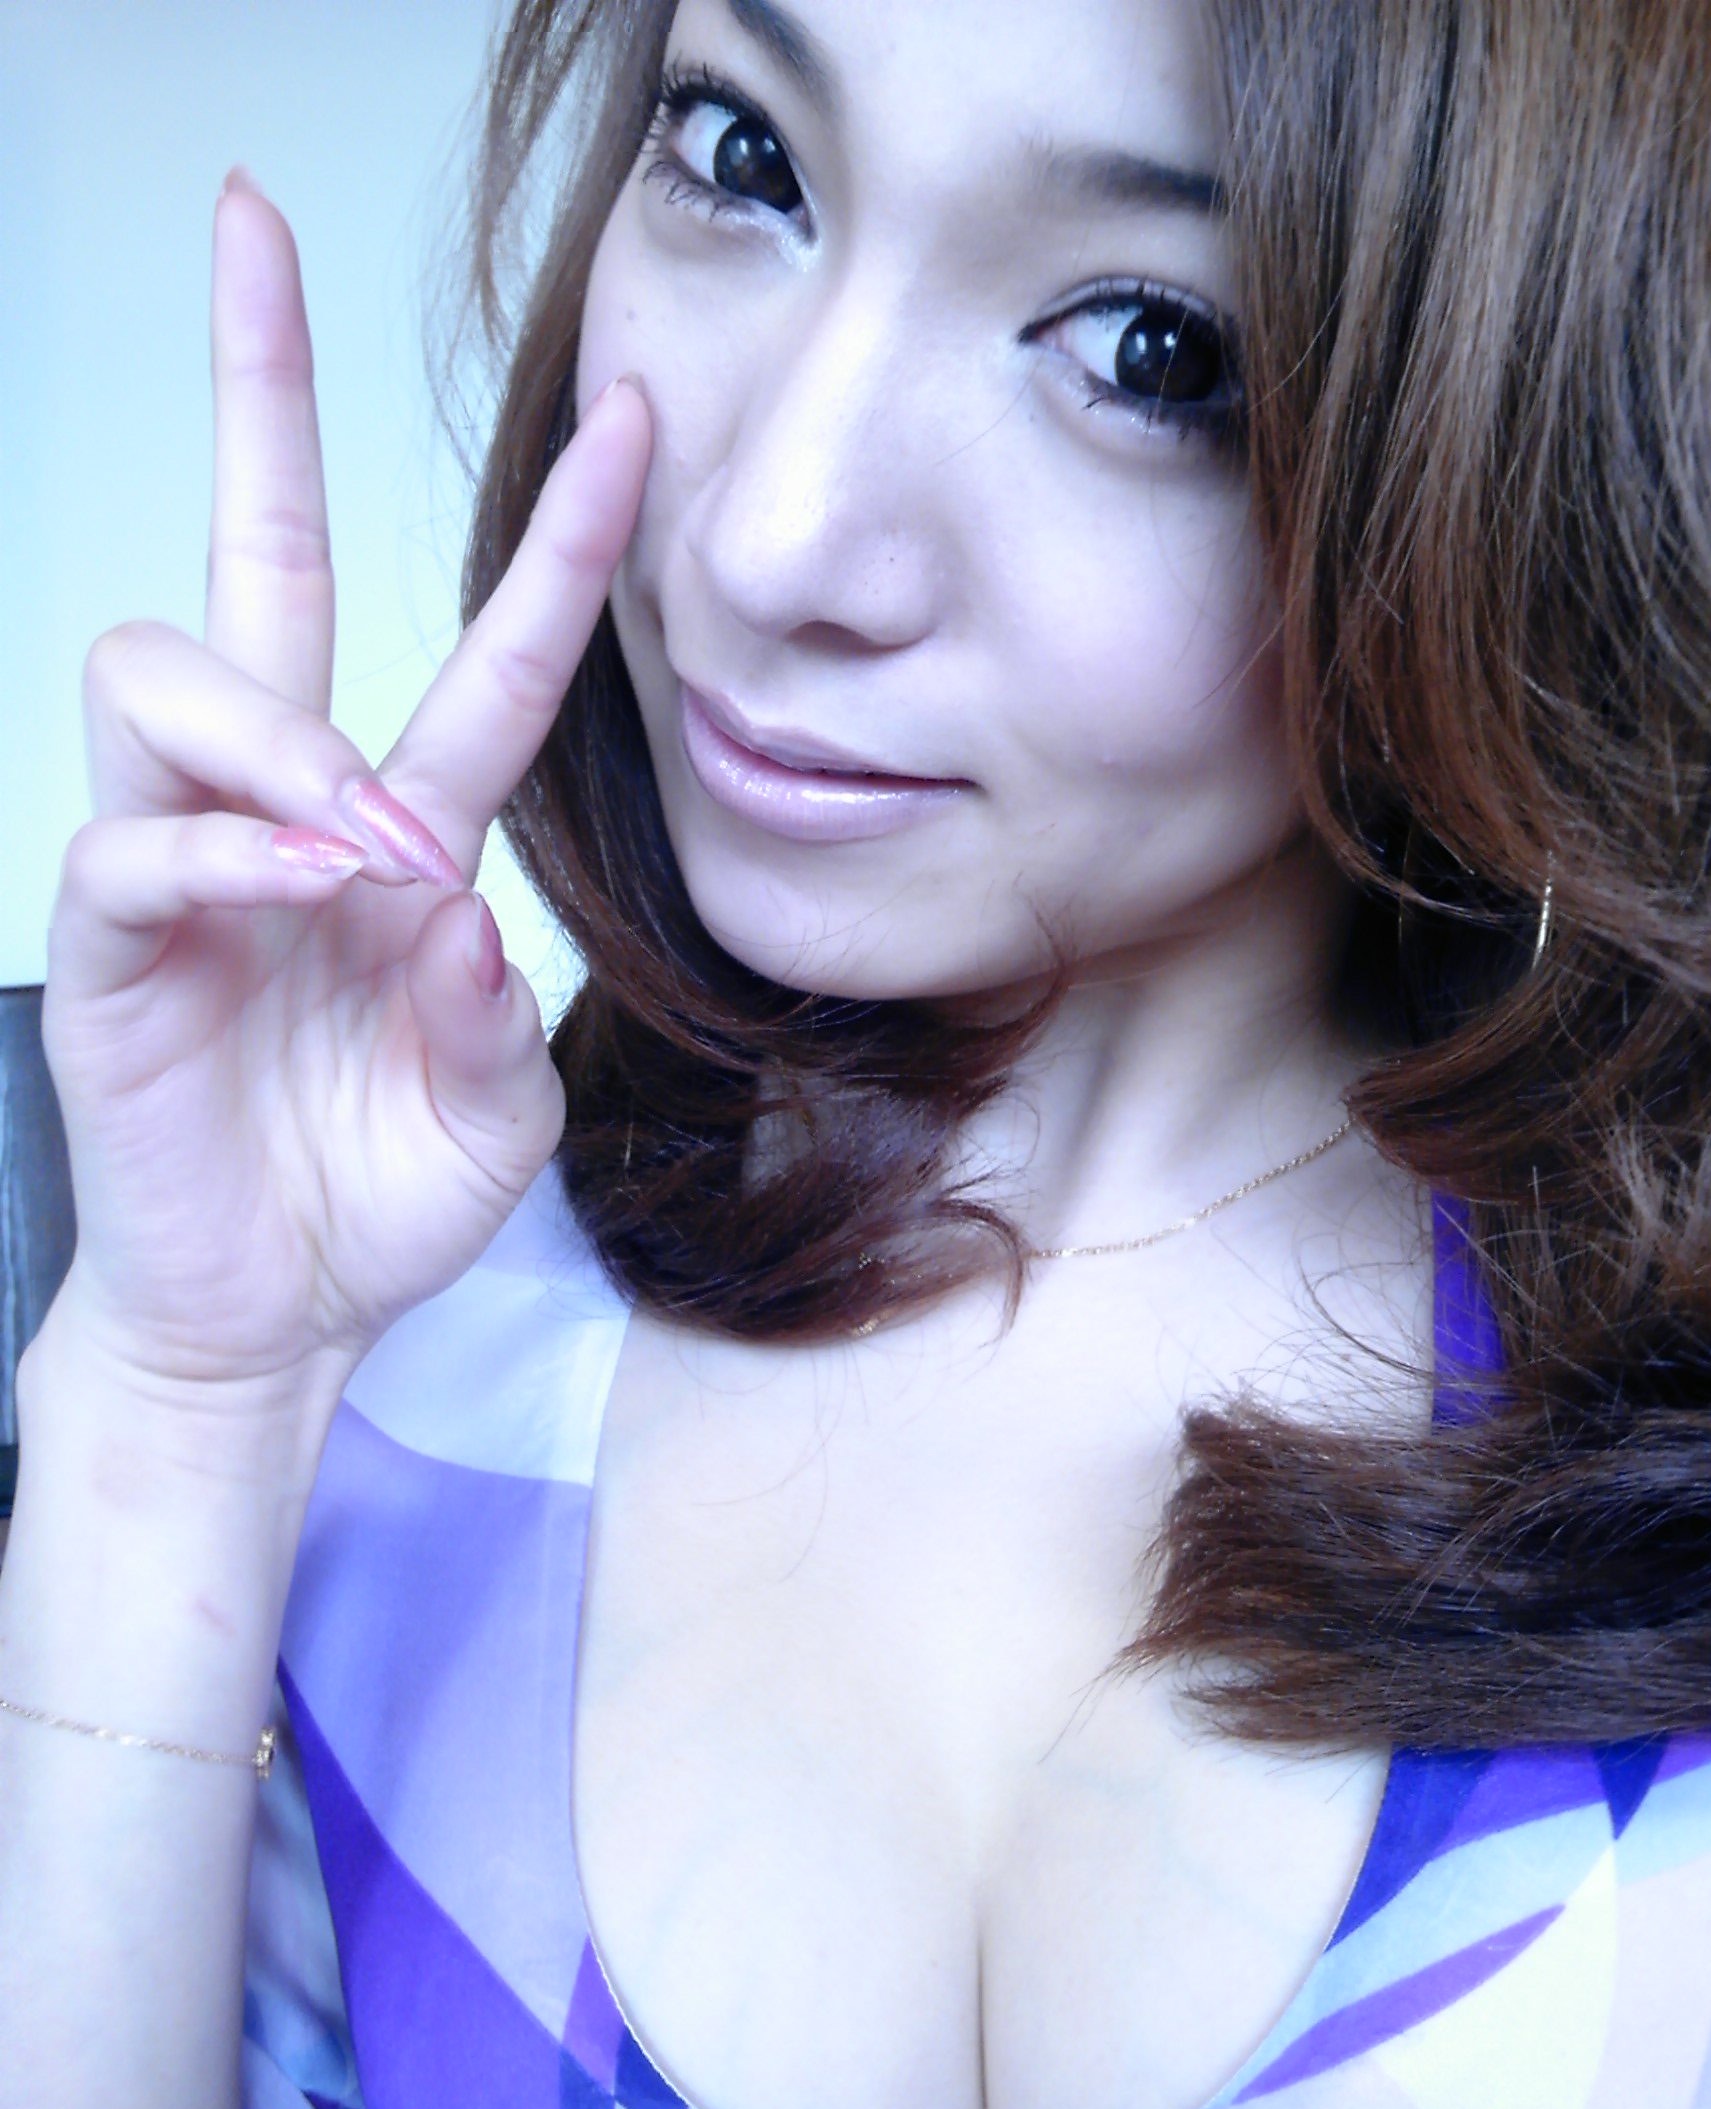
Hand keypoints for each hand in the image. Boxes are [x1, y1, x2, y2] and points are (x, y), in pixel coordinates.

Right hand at [40, 173, 649, 1406]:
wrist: (272, 1320)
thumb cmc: (373, 1203)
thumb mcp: (496, 1116)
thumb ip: (500, 1012)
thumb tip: (449, 901)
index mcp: (400, 838)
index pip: (482, 653)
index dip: (556, 540)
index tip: (633, 420)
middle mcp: (287, 812)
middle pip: (258, 554)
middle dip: (254, 387)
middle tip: (249, 224)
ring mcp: (186, 859)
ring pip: (173, 665)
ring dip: (284, 728)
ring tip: (365, 842)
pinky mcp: (112, 940)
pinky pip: (137, 835)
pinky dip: (228, 852)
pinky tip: (302, 892)